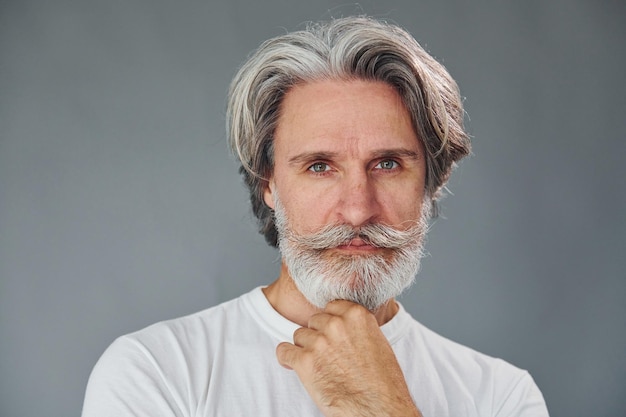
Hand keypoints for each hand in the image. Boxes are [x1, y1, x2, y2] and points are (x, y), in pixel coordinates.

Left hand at [276, 300, 421, 416]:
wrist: (379, 410)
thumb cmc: (382, 383)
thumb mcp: (378, 342)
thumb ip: (357, 328)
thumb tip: (344, 326)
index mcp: (356, 315)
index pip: (331, 307)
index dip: (331, 323)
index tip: (333, 335)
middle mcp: (336, 324)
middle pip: (314, 321)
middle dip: (319, 337)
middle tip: (329, 356)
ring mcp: (319, 342)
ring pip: (299, 336)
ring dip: (306, 350)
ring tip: (320, 367)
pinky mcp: (304, 362)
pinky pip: (284, 351)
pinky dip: (287, 359)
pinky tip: (295, 367)